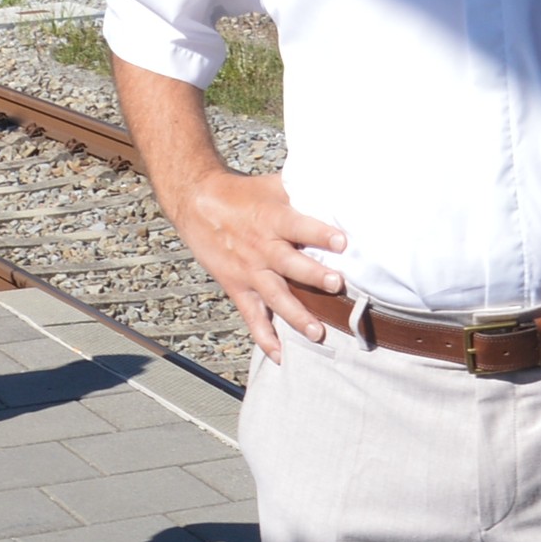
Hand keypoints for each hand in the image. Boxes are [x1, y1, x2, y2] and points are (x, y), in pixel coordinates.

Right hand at [171, 166, 350, 360]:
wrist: (198, 202)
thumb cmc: (243, 193)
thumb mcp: (274, 185)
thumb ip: (305, 189)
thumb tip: (342, 186)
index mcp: (273, 218)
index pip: (299, 226)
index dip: (320, 233)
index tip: (342, 242)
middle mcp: (261, 246)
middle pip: (289, 263)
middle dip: (313, 275)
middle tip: (337, 284)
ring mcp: (249, 270)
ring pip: (274, 296)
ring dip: (296, 315)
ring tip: (317, 332)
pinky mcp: (238, 287)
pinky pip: (252, 316)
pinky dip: (265, 338)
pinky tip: (281, 356)